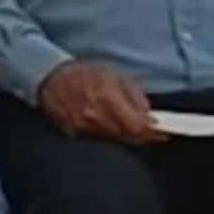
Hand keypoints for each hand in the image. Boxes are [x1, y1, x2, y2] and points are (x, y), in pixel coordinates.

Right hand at [37, 60, 164, 144]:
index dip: (153, 132)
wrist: (51, 79)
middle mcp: (94, 115)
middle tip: (152, 131)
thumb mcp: (114, 75)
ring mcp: (83, 127)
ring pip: (115, 139)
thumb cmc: (83, 74)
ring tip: (129, 123)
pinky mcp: (75, 133)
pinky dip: (109, 134)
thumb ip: (134, 95)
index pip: (137, 125)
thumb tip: (148, 114)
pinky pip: (100, 139)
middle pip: (127, 136)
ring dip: (126, 134)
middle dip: (142, 134)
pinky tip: (110, 123)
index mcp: (106, 98)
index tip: (163, 133)